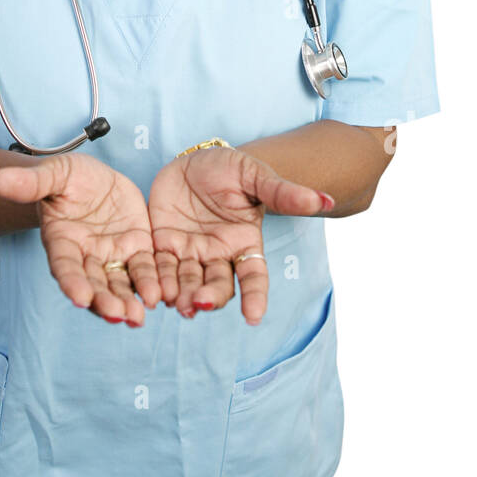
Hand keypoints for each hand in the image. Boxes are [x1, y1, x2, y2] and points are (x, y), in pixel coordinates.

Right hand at [0, 153, 159, 326]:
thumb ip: (27, 182)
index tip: (80, 297)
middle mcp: (86, 256)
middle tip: (118, 316)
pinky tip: (158, 296)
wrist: (93, 178)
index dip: (72, 282)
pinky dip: (150, 284)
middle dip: (105, 301)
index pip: (65, 266)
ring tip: (137, 317)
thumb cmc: (67, 178)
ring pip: (119, 284)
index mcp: (62, 241)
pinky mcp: (136, 249)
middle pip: (94, 284)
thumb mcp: (53, 174)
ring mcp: (112, 256)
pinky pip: (144, 269)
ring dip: (128, 301)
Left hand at [147, 147, 330, 324]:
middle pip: (217, 285)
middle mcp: (217, 255)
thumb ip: (285, 192)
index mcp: (244, 244)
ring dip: (182, 295)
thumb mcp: (256, 176)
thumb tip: (324, 200)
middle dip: (210, 297)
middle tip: (201, 304)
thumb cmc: (231, 169)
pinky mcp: (162, 245)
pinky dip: (157, 280)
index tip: (254, 316)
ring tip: (177, 302)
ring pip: (187, 282)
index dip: (254, 296)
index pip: (253, 276)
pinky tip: (153, 290)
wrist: (194, 160)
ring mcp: (190, 253)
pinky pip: (160, 267)